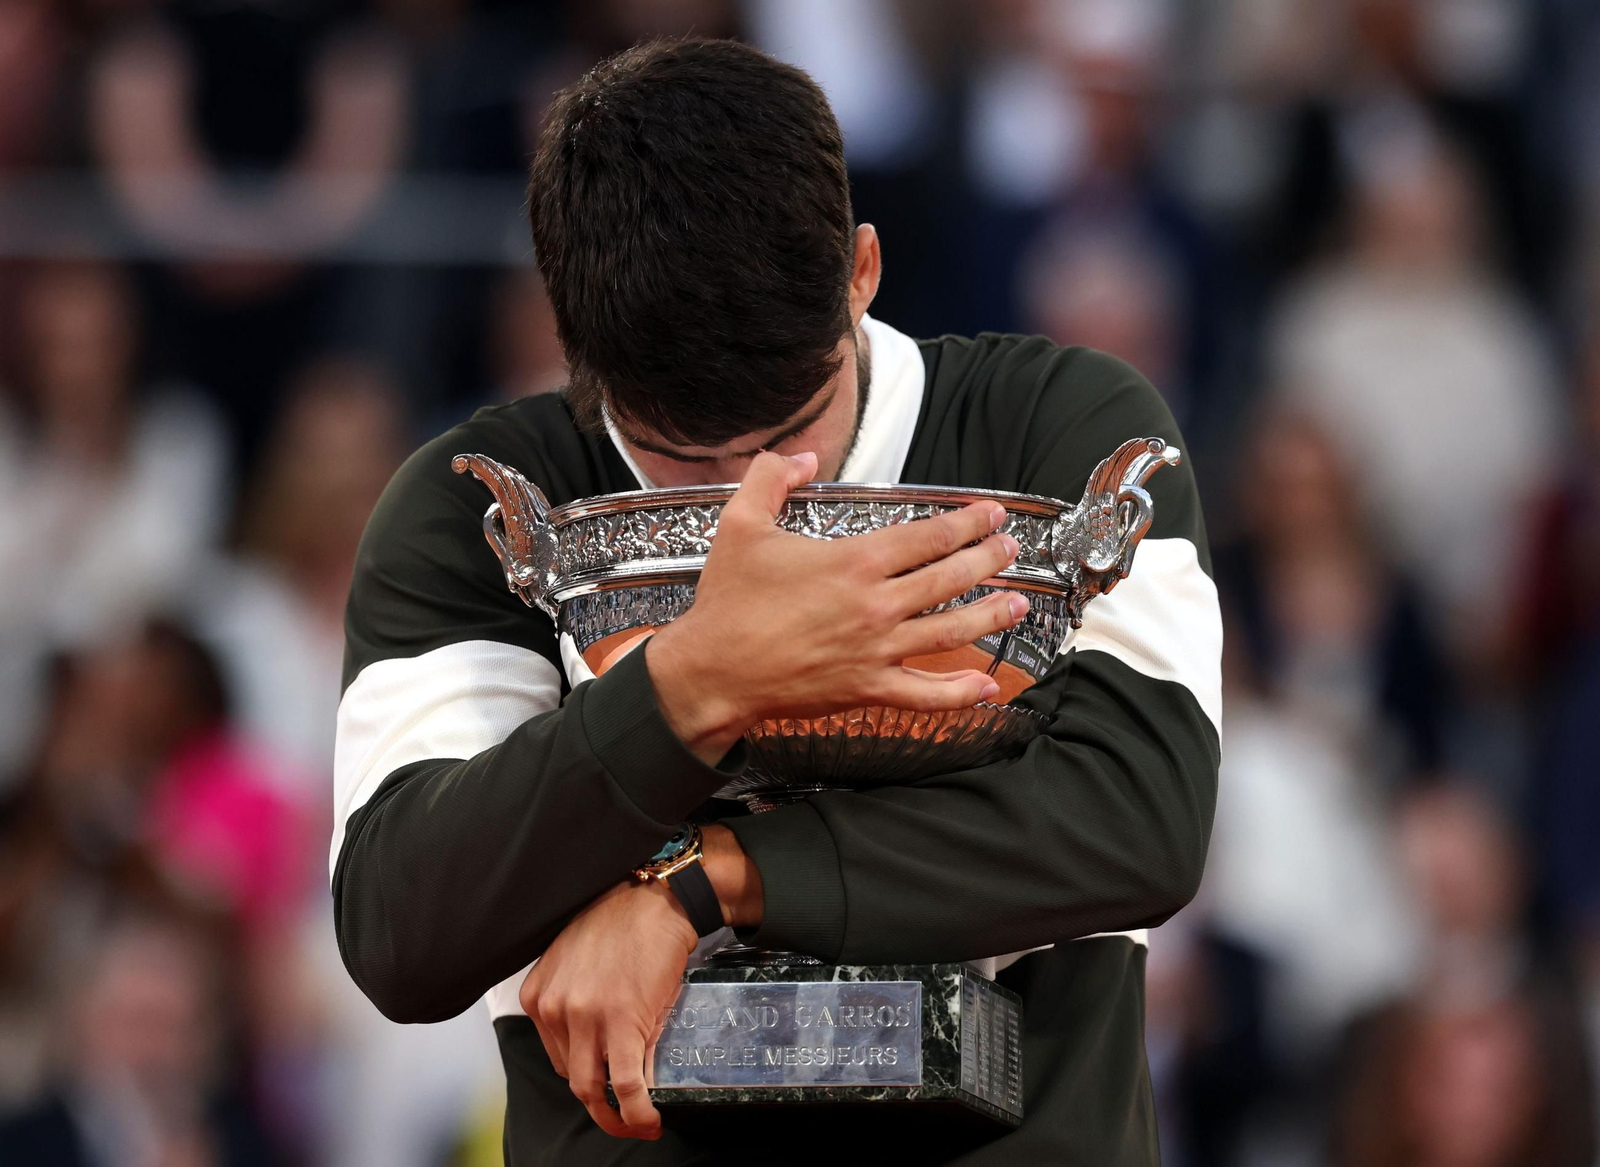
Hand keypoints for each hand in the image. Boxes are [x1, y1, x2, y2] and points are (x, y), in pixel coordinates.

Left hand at [520, 880, 696, 1139]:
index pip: (557, 1056)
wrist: (657, 902)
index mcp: (538, 996)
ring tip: (638, 1125)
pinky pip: (626, 1084)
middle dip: (600, 1102)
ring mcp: (586, 1018)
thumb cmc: (621, 925)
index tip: (608, 1084)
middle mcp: (554, 1008)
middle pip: (573, 1076)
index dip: (586, 1075)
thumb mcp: (575, 962)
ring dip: (616, 1118)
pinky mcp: (622, 1023)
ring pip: (593, 1089)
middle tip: (624, 1115)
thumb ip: (571, 1001)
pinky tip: (650, 1120)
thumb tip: (593, 1042)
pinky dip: (637, 1112)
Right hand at [648, 450, 1029, 761]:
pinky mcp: (867, 688)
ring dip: (990, 614)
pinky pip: (925, 694)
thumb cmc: (727, 602)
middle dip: (988, 559)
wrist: (710, 671)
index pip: (928, 536)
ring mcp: (877, 650)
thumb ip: (770, 477)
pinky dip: (960, 692)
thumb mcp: (740, 524)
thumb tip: (801, 456)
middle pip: (950, 578)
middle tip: (1009, 549)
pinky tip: (987, 685)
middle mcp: (876, 604)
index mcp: (854, 561)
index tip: (989, 515)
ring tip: (1017, 602)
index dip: (967, 522)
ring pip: (951, 631)